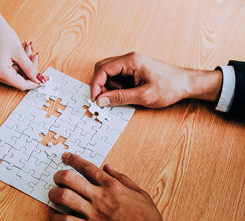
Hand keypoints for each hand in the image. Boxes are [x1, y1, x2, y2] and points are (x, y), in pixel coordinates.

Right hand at [0, 1, 45, 90]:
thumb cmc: (1, 34)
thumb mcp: (19, 53)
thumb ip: (30, 69)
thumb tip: (39, 79)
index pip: (21, 84)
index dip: (34, 82)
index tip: (43, 79)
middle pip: (18, 79)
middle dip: (29, 68)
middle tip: (35, 57)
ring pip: (15, 73)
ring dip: (23, 63)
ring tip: (27, 49)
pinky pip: (9, 69)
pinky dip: (17, 62)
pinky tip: (21, 52)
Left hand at [49, 153, 200, 220]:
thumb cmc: (148, 220)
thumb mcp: (139, 192)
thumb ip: (122, 178)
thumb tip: (107, 166)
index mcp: (112, 186)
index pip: (87, 167)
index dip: (73, 159)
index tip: (65, 157)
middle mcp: (100, 197)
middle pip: (70, 178)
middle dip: (58, 175)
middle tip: (56, 177)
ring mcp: (94, 214)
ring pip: (65, 197)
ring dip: (54, 194)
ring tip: (53, 195)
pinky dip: (56, 219)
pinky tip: (55, 218)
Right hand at [90, 52, 222, 107]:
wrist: (187, 83)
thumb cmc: (170, 87)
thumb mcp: (143, 96)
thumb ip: (120, 97)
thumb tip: (101, 100)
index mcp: (131, 61)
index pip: (103, 69)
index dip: (96, 85)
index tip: (95, 98)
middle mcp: (129, 59)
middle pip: (103, 68)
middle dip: (100, 85)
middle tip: (104, 99)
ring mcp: (132, 64)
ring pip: (110, 73)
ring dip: (109, 87)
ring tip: (121, 97)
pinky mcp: (135, 70)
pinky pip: (118, 77)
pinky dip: (117, 87)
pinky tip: (126, 95)